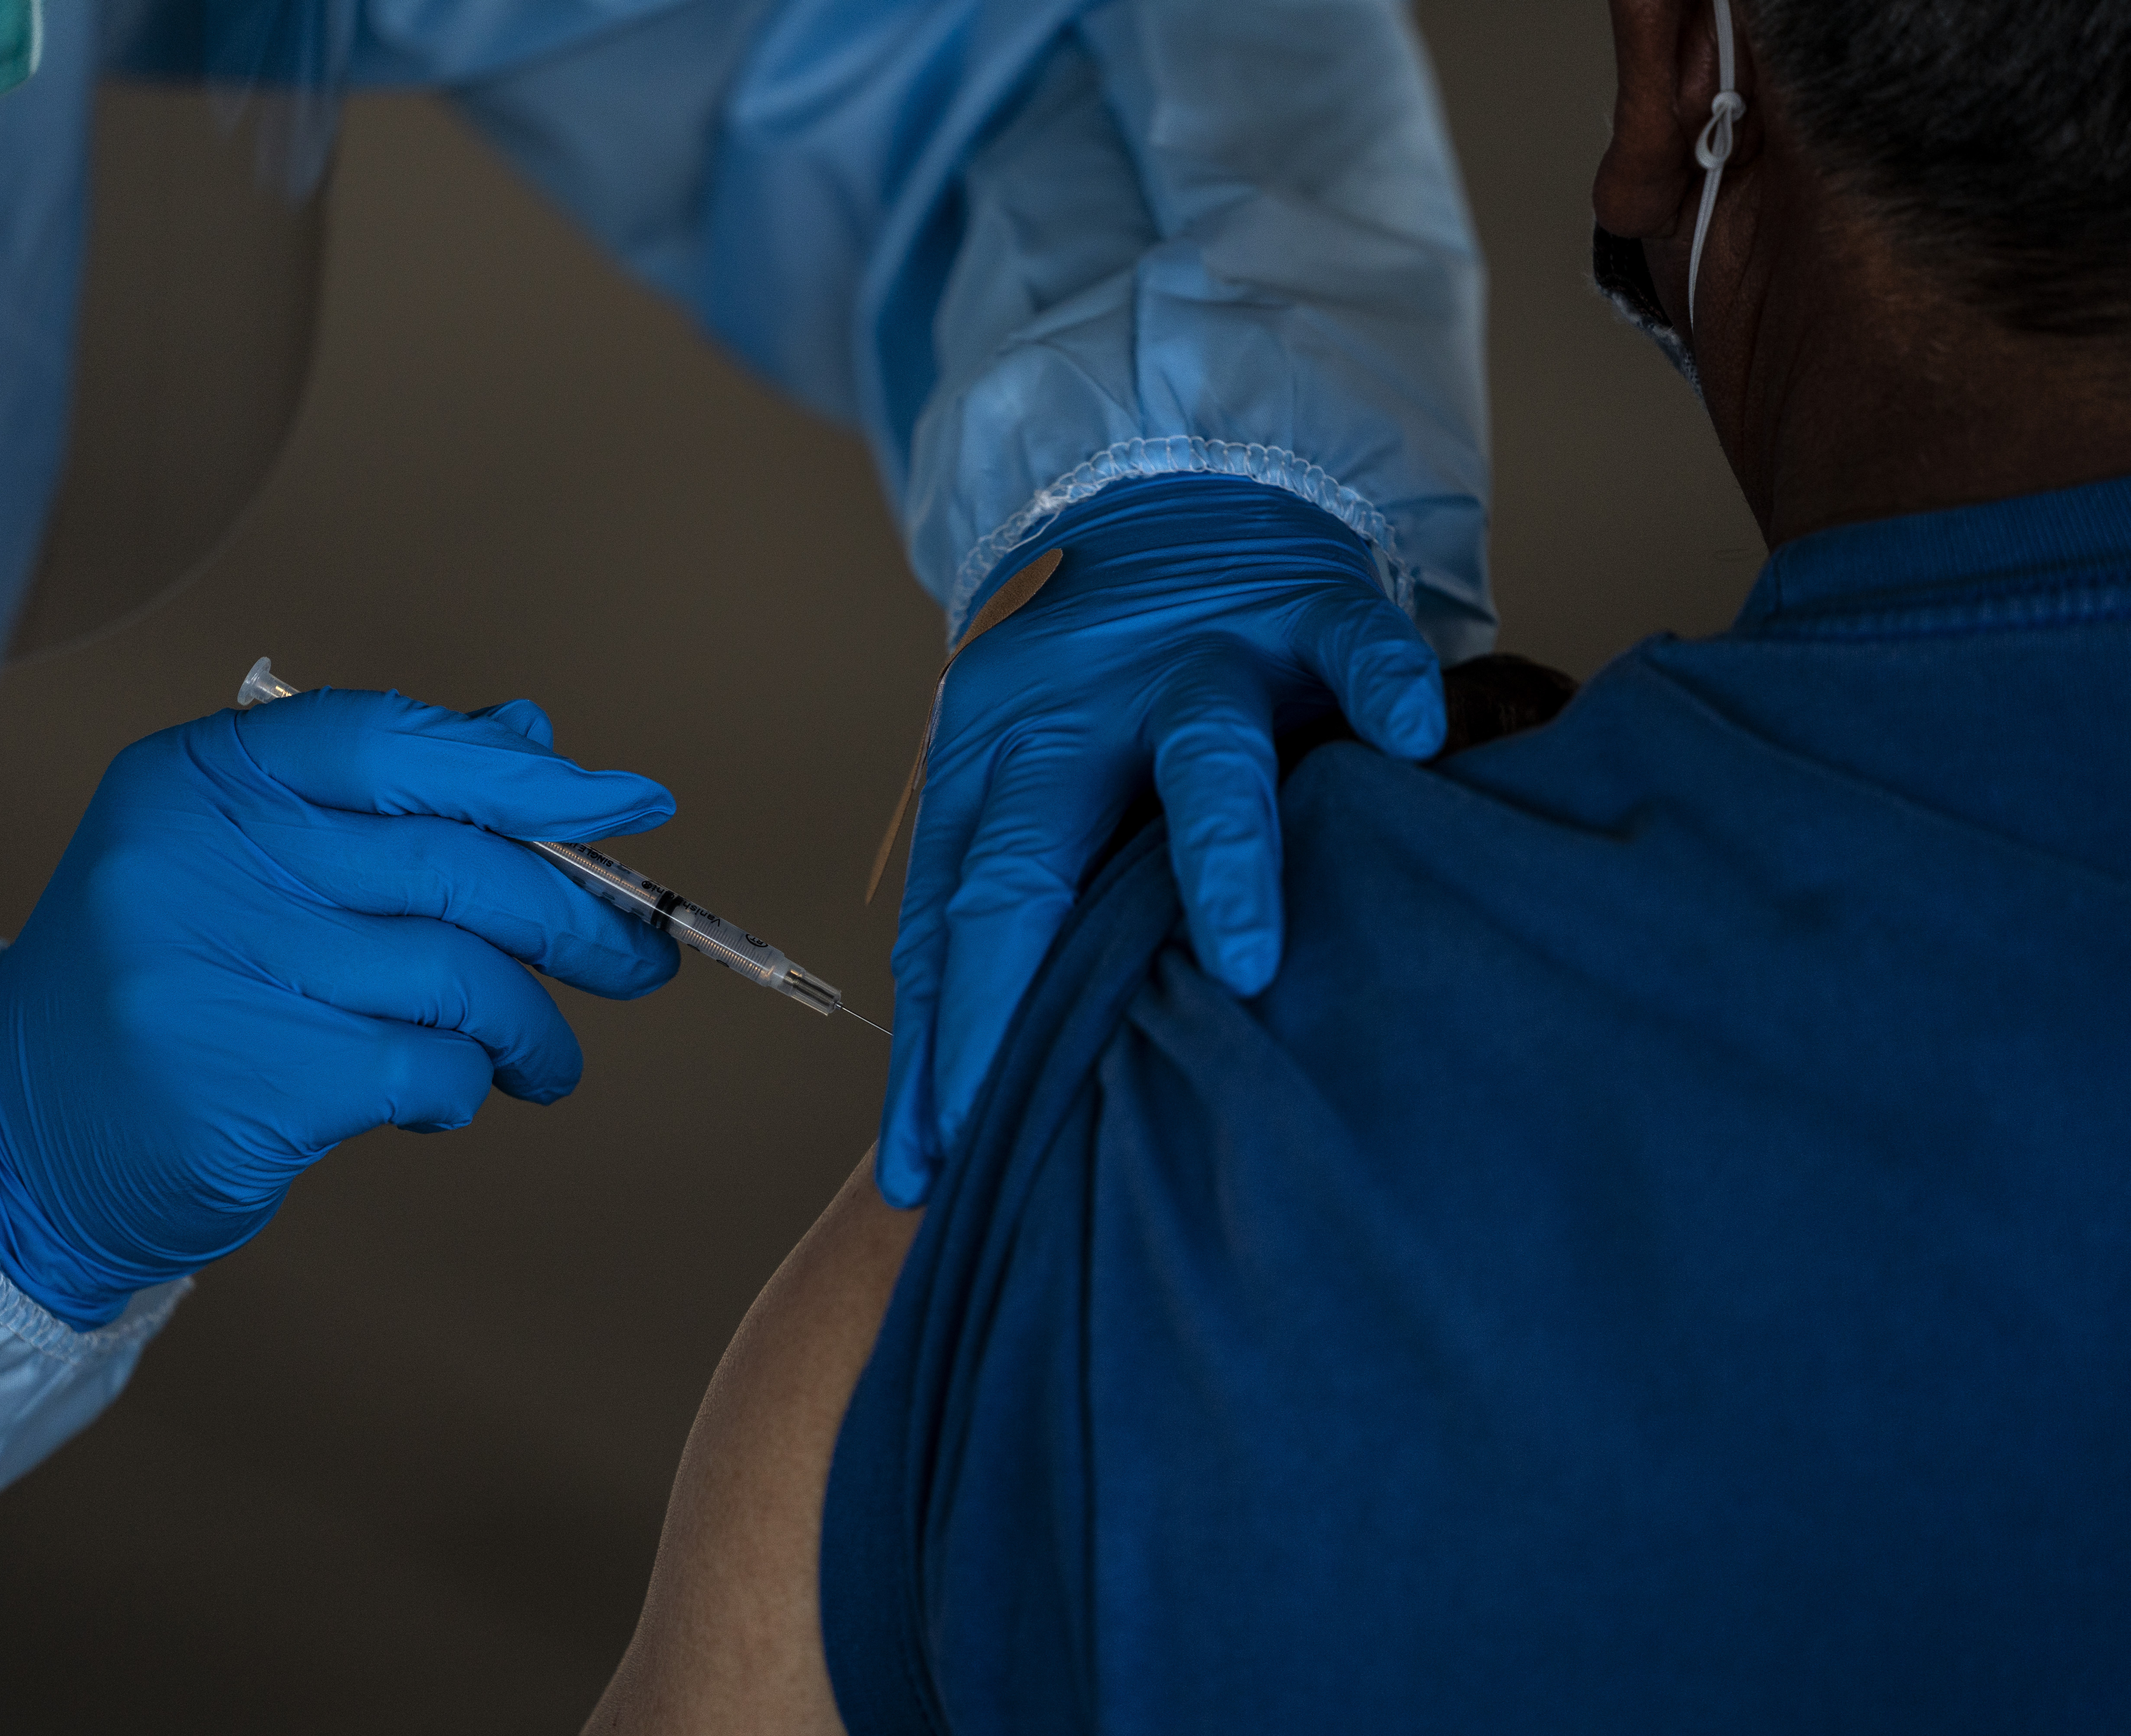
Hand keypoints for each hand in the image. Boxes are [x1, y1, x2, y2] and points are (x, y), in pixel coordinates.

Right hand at [0, 686, 679, 1326]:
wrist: (24, 1131)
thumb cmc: (174, 980)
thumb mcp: (253, 858)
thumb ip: (385, 799)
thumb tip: (530, 742)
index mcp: (201, 778)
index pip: (392, 739)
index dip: (527, 775)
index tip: (631, 803)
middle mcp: (198, 859)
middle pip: (450, 866)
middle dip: (571, 918)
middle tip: (635, 960)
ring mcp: (214, 971)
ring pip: (455, 980)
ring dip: (532, 1027)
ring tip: (545, 1059)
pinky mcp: (245, 1082)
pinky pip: (424, 1068)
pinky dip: (463, 1087)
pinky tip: (448, 1097)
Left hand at [878, 476, 1446, 1205]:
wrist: (1155, 495)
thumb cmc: (1093, 696)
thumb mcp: (1024, 788)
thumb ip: (1013, 919)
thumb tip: (973, 1101)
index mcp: (996, 768)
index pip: (949, 923)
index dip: (938, 1046)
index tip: (926, 1167)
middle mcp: (1078, 716)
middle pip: (1030, 852)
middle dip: (1018, 980)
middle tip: (1013, 1102)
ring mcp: (1193, 659)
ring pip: (1200, 753)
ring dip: (1219, 856)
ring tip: (1247, 958)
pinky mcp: (1302, 606)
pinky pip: (1351, 641)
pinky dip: (1380, 681)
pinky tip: (1411, 733)